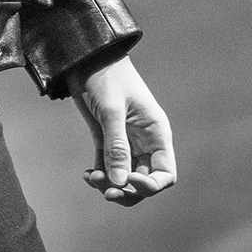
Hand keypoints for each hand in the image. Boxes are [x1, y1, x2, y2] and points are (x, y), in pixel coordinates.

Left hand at [75, 55, 176, 205]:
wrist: (85, 58)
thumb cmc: (105, 77)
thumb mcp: (112, 110)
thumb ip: (116, 146)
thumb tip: (121, 182)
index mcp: (156, 133)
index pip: (165, 173)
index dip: (151, 186)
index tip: (128, 180)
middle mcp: (144, 142)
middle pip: (145, 181)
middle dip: (128, 191)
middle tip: (107, 193)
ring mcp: (126, 143)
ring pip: (125, 178)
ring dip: (111, 185)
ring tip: (92, 178)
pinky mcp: (107, 141)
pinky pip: (108, 169)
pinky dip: (100, 177)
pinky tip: (87, 175)